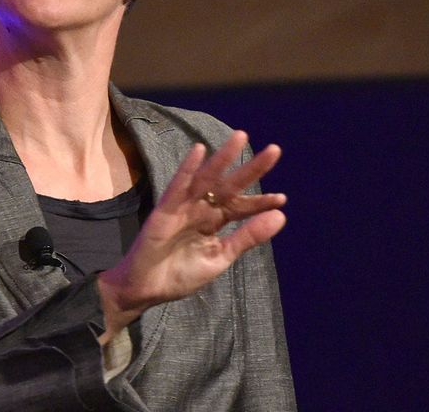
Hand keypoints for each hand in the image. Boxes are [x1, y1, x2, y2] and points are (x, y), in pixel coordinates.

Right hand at [97, 131, 285, 341]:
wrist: (146, 289)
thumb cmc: (180, 275)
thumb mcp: (220, 258)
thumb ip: (247, 237)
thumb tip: (281, 216)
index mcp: (215, 221)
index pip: (242, 207)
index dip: (260, 202)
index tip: (282, 199)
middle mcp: (202, 209)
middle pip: (230, 185)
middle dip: (251, 169)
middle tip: (275, 150)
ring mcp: (184, 206)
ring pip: (207, 179)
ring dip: (223, 158)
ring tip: (241, 138)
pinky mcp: (165, 209)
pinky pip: (178, 186)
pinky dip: (188, 169)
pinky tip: (199, 151)